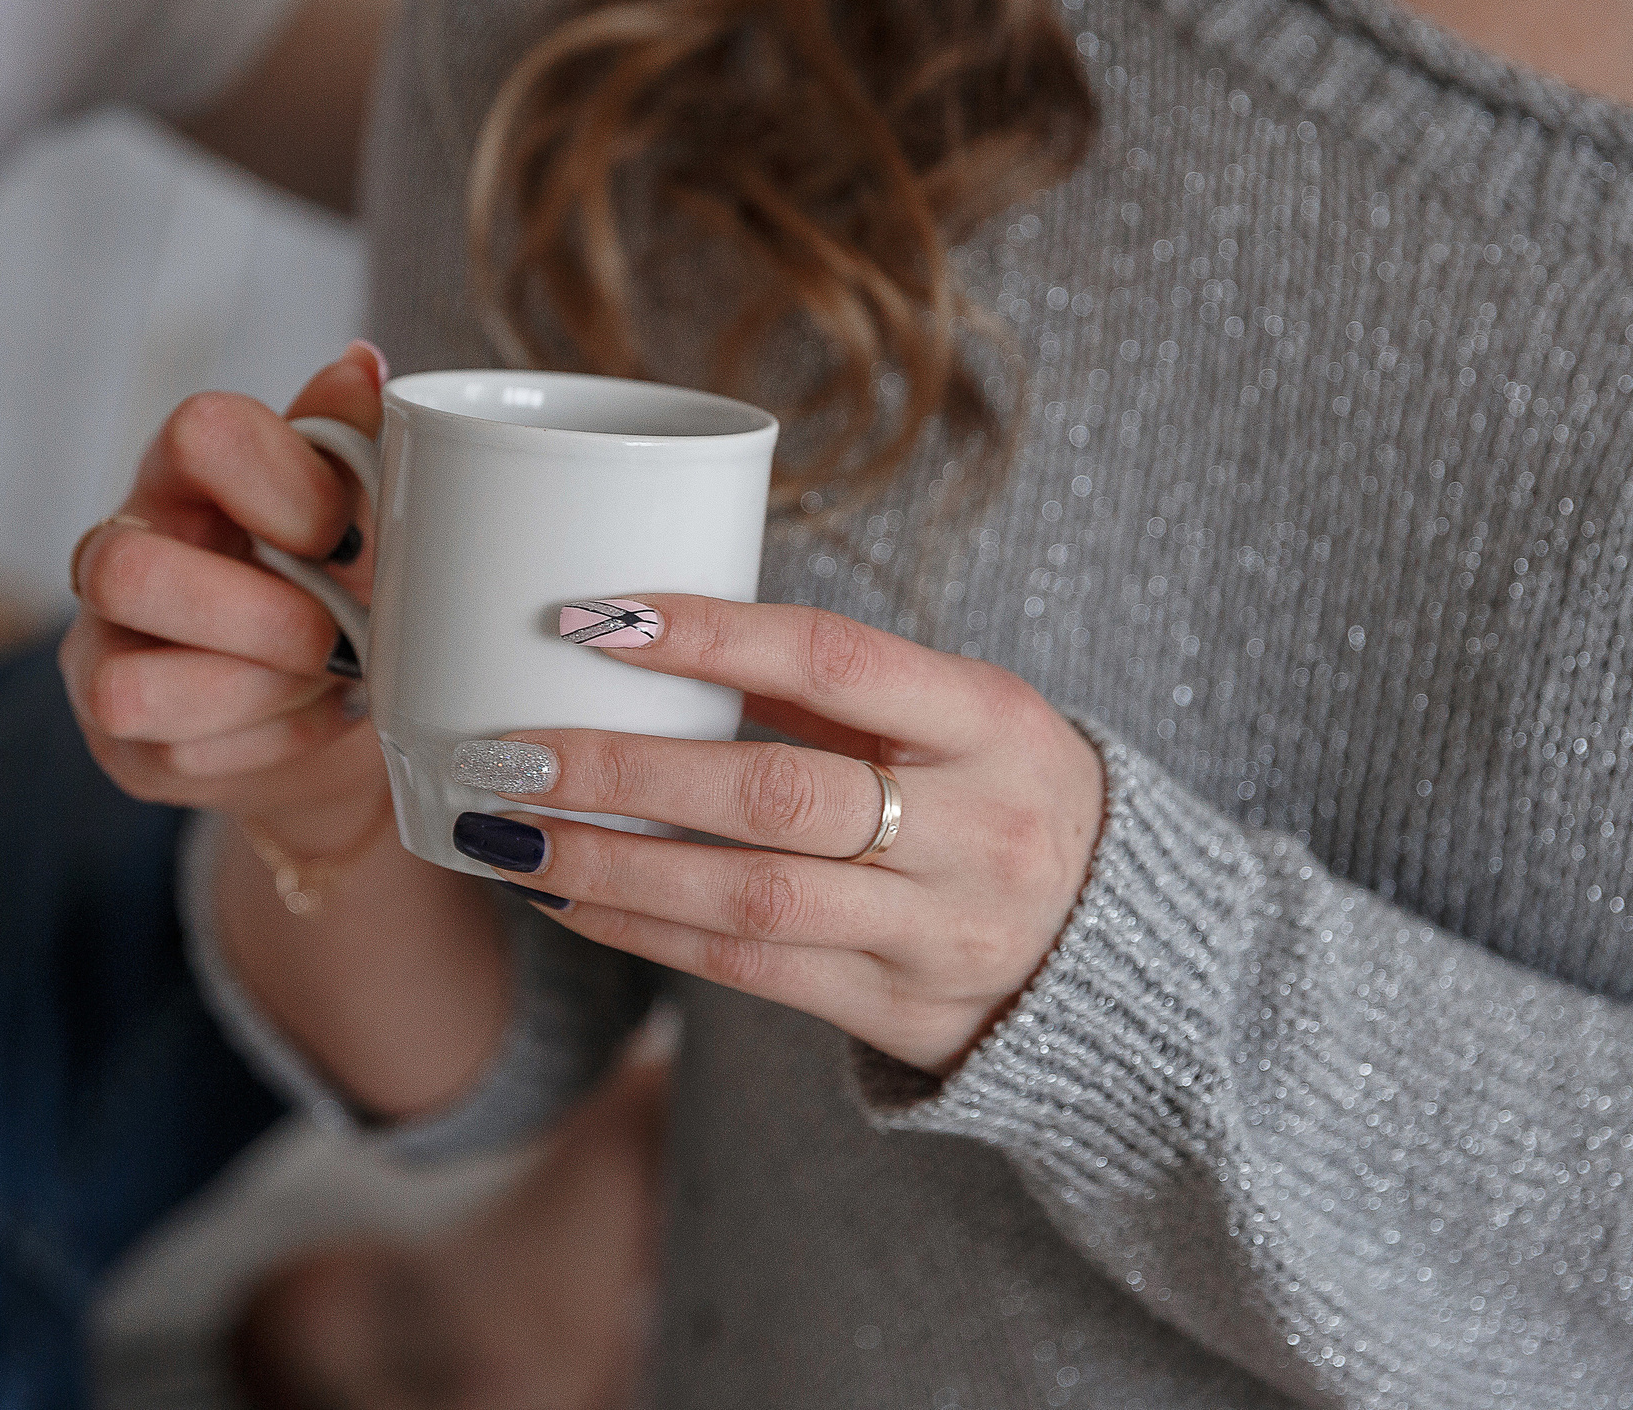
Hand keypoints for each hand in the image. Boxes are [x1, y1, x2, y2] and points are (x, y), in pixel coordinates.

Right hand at [59, 343, 393, 862]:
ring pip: (130, 687)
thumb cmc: (330, 578)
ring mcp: (102, 648)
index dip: (288, 486)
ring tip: (329, 681)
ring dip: (259, 693)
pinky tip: (308, 717)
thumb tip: (362, 365)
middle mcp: (116, 549)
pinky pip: (173, 751)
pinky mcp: (117, 738)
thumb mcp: (353, 506)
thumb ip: (350, 439)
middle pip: (128, 572)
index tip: (346, 535)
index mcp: (181, 472)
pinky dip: (265, 743)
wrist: (325, 699)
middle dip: (261, 620)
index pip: (201, 433)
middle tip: (341, 636)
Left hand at [445, 596, 1105, 1073]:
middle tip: (510, 751)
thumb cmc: (1004, 792)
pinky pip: (748, 973)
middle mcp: (974, 831)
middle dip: (625, 773)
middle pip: (773, 796)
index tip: (593, 619)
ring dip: (610, 868)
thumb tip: (648, 632)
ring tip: (508, 835)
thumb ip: (828, 682)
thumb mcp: (960, 714)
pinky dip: (644, 933)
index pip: (836, 660)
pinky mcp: (895, 1012)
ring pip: (747, 901)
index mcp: (992, 721)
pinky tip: (566, 897)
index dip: (712, 636)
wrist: (1124, 946)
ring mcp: (937, 934)